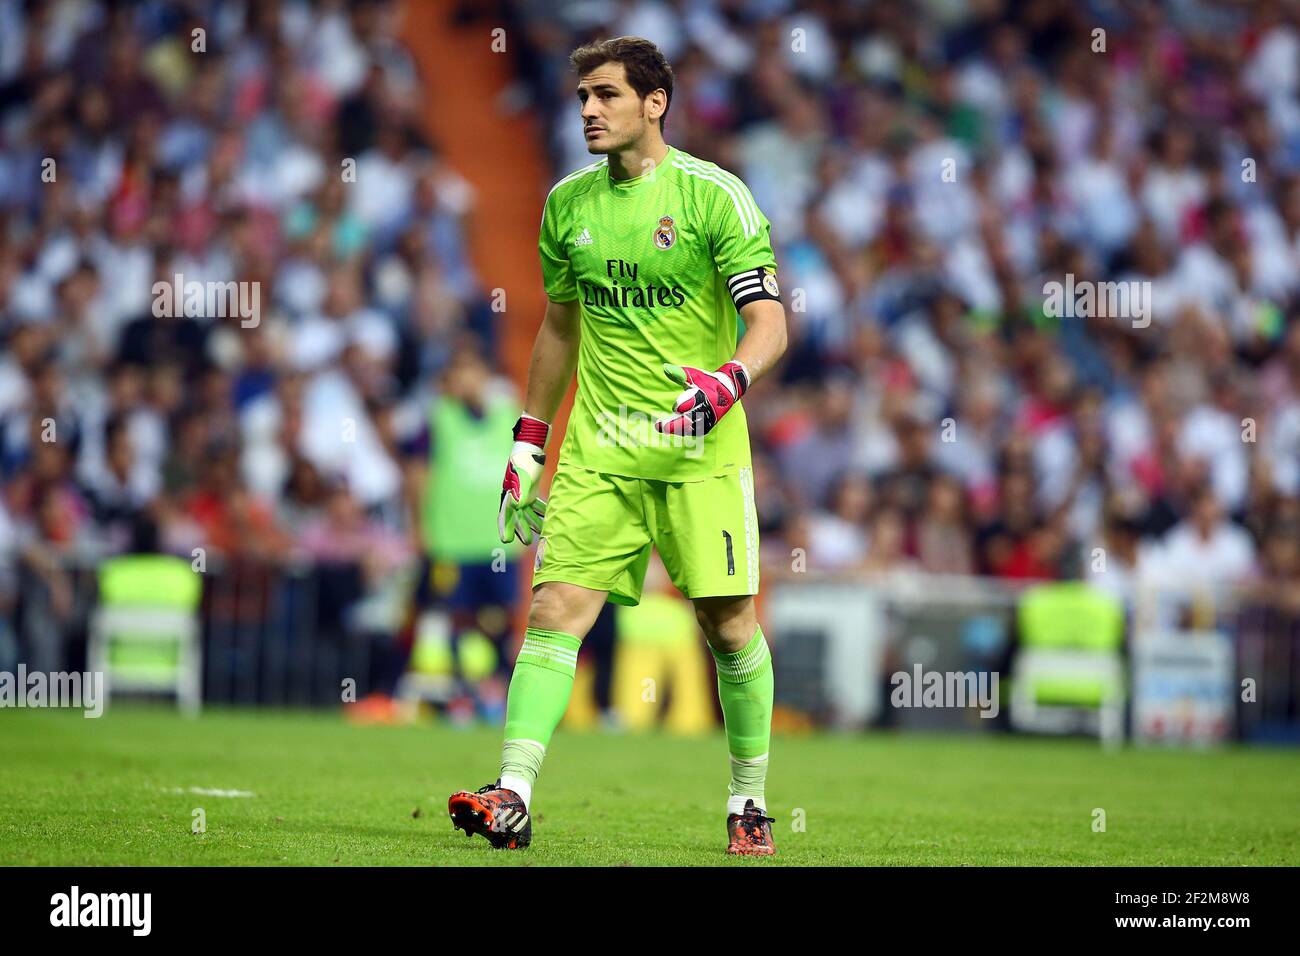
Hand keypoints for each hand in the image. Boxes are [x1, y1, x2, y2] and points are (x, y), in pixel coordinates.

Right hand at [498, 416, 548, 544]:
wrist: (531, 442)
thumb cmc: (526, 459)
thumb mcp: (525, 476)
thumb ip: (522, 492)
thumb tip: (520, 507)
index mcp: (509, 492)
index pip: (505, 514)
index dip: (505, 527)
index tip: (506, 540)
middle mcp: (513, 493)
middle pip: (516, 515)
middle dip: (521, 528)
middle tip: (528, 541)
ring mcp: (522, 490)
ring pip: (526, 510)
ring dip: (532, 520)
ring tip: (540, 531)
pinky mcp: (531, 486)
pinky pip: (535, 501)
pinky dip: (540, 509)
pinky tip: (547, 515)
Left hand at [654, 361, 748, 437]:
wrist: (727, 391)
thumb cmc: (706, 381)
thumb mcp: (694, 375)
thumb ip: (679, 374)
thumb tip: (665, 368)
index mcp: (704, 395)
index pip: (693, 401)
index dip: (684, 404)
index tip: (675, 408)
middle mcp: (707, 410)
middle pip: (689, 419)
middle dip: (674, 424)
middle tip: (660, 426)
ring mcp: (707, 420)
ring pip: (689, 428)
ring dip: (675, 428)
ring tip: (660, 426)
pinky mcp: (706, 427)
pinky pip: (691, 431)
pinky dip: (680, 430)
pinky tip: (670, 428)